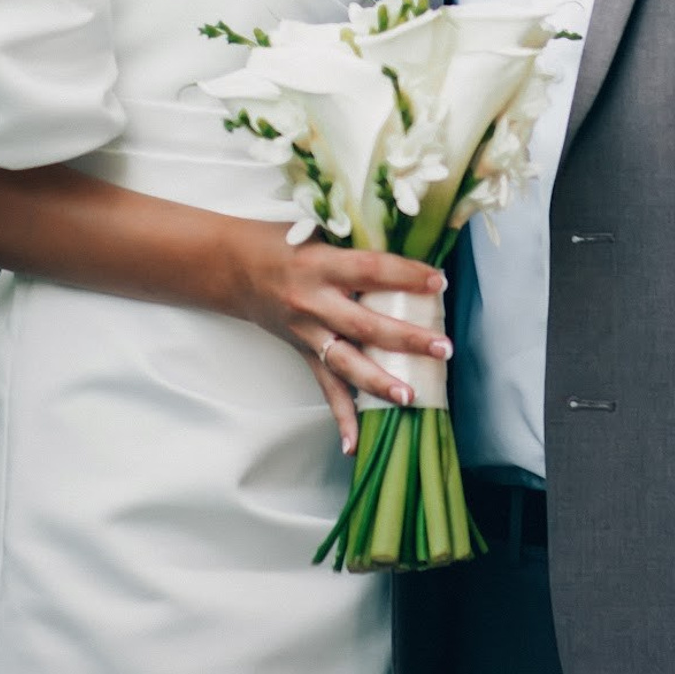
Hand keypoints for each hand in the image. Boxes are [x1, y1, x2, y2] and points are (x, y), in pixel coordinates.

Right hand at [231, 226, 449, 454]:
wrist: (232, 267)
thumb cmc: (280, 243)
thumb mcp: (316, 229)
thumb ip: (355, 240)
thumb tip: (407, 237)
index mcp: (320, 264)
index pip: (370, 270)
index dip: (405, 276)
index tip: (438, 282)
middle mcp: (312, 301)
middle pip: (364, 324)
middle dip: (406, 338)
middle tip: (442, 347)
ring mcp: (306, 332)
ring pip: (346, 363)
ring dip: (380, 382)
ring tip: (411, 396)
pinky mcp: (302, 352)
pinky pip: (324, 387)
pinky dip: (340, 416)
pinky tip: (354, 444)